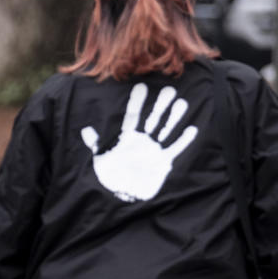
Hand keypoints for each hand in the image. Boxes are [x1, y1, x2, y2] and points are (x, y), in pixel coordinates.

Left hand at [81, 83, 198, 202]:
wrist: (123, 192)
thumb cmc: (111, 173)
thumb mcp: (100, 158)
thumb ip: (95, 143)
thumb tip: (85, 130)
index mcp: (126, 136)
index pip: (132, 115)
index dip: (136, 102)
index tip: (141, 86)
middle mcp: (142, 139)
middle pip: (152, 118)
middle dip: (160, 105)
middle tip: (169, 90)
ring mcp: (154, 149)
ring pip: (166, 129)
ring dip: (174, 118)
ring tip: (182, 103)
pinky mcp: (163, 161)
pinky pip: (175, 148)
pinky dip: (183, 140)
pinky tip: (191, 129)